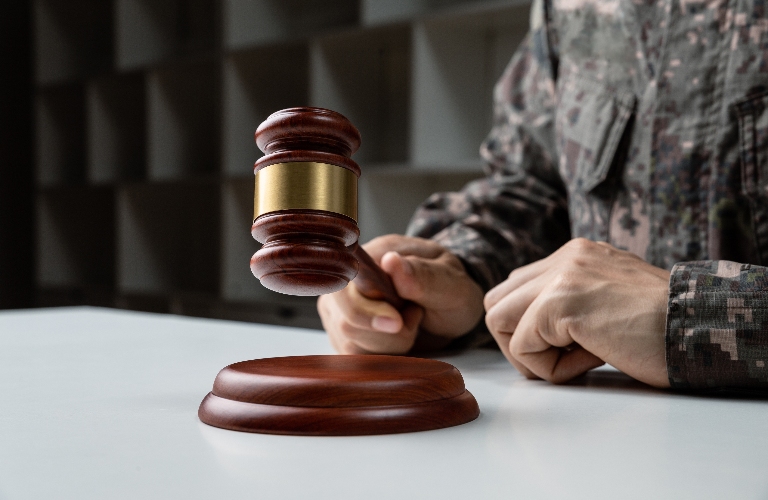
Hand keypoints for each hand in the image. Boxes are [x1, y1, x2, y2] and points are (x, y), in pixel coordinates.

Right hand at [317, 235, 483, 353]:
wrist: (452, 310)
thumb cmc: (451, 290)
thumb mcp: (450, 281)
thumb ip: (423, 275)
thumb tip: (391, 261)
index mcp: (371, 256)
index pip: (345, 286)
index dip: (366, 310)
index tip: (398, 322)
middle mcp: (348, 284)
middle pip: (346, 321)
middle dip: (387, 333)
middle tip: (415, 316)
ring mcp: (342, 311)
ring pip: (352, 344)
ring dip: (390, 344)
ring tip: (411, 322)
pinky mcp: (346, 337)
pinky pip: (355, 357)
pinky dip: (384, 354)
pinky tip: (399, 338)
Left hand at [484, 238, 670, 387]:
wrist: (702, 328)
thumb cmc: (662, 327)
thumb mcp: (609, 301)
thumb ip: (570, 302)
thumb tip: (531, 330)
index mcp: (574, 255)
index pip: (515, 288)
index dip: (528, 327)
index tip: (566, 345)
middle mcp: (563, 258)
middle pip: (496, 302)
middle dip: (516, 340)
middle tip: (558, 358)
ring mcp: (560, 277)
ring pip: (497, 321)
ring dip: (529, 354)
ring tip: (574, 359)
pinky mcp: (561, 304)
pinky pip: (522, 346)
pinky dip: (550, 368)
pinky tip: (592, 360)